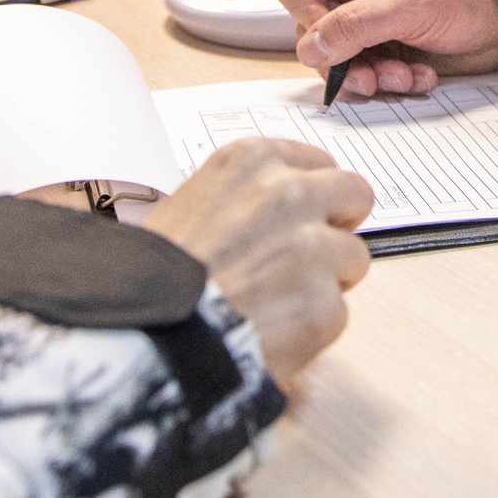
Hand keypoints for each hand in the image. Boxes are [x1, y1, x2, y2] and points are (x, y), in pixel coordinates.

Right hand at [143, 138, 372, 382]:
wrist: (142, 336)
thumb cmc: (154, 278)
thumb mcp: (188, 205)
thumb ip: (243, 198)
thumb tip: (278, 214)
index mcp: (251, 161)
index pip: (319, 162)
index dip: (313, 197)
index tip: (302, 217)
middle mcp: (287, 192)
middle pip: (355, 194)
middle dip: (337, 226)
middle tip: (308, 257)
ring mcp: (310, 248)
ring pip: (354, 257)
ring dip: (326, 281)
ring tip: (276, 301)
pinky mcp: (323, 303)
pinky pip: (338, 312)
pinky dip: (311, 328)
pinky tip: (270, 331)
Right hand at [276, 0, 497, 98]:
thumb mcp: (413, 6)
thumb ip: (359, 24)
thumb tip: (310, 46)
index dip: (306, 18)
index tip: (333, 45)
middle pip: (312, 31)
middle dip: (346, 60)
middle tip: (375, 77)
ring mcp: (363, 19)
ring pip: (336, 59)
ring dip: (370, 77)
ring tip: (406, 76)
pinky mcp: (378, 48)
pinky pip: (361, 75)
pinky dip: (388, 83)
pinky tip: (419, 76)